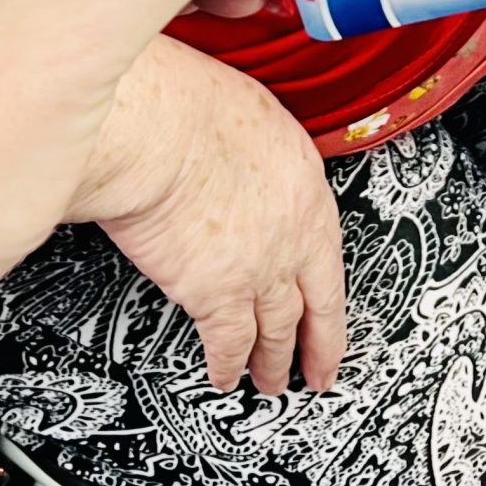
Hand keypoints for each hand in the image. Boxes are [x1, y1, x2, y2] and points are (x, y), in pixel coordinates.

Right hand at [75, 37, 346, 396]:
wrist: (154, 128)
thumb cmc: (186, 103)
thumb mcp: (248, 111)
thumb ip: (255, 148)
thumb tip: (240, 156)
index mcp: (305, 185)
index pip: (329, 250)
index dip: (331, 290)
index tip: (332, 310)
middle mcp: (293, 234)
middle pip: (316, 303)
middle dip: (320, 344)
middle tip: (322, 370)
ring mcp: (259, 270)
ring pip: (276, 331)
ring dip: (275, 362)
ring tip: (272, 382)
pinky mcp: (215, 294)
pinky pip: (228, 342)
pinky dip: (226, 364)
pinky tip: (224, 376)